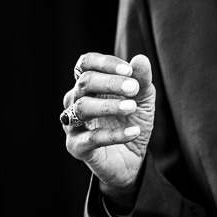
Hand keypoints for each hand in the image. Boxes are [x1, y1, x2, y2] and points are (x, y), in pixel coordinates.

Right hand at [62, 53, 155, 202]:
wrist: (132, 157)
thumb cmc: (132, 120)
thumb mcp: (143, 99)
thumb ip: (142, 79)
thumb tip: (140, 59)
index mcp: (89, 84)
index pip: (85, 63)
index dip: (105, 63)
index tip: (128, 69)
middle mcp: (76, 100)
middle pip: (84, 82)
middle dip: (110, 82)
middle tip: (134, 88)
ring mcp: (73, 124)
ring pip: (82, 107)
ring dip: (109, 105)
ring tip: (131, 107)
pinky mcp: (76, 147)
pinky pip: (91, 138)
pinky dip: (114, 135)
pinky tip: (135, 132)